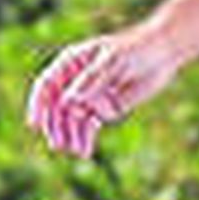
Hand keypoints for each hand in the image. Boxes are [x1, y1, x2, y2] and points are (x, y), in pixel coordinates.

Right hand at [25, 23, 177, 158]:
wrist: (163, 53)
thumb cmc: (136, 48)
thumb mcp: (113, 61)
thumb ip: (92, 80)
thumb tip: (69, 101)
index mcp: (72, 62)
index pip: (47, 84)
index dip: (38, 104)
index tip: (34, 123)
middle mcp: (77, 80)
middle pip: (58, 106)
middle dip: (57, 126)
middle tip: (60, 144)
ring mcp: (90, 95)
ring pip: (73, 119)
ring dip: (72, 135)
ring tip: (77, 151)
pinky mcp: (105, 107)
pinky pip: (90, 125)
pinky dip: (86, 137)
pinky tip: (85, 150)